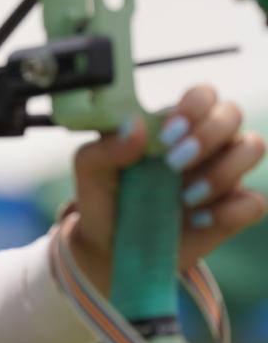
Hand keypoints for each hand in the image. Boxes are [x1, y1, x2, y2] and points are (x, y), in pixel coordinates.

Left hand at [68, 84, 265, 289]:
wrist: (111, 248)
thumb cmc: (104, 198)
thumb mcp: (90, 172)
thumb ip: (106, 147)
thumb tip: (135, 126)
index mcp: (170, 125)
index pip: (202, 94)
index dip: (194, 104)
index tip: (168, 132)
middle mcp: (204, 144)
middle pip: (233, 113)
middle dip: (208, 134)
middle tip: (173, 163)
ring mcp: (222, 175)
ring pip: (253, 147)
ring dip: (222, 170)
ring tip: (185, 197)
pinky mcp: (232, 211)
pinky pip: (255, 202)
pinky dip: (230, 211)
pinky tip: (198, 220)